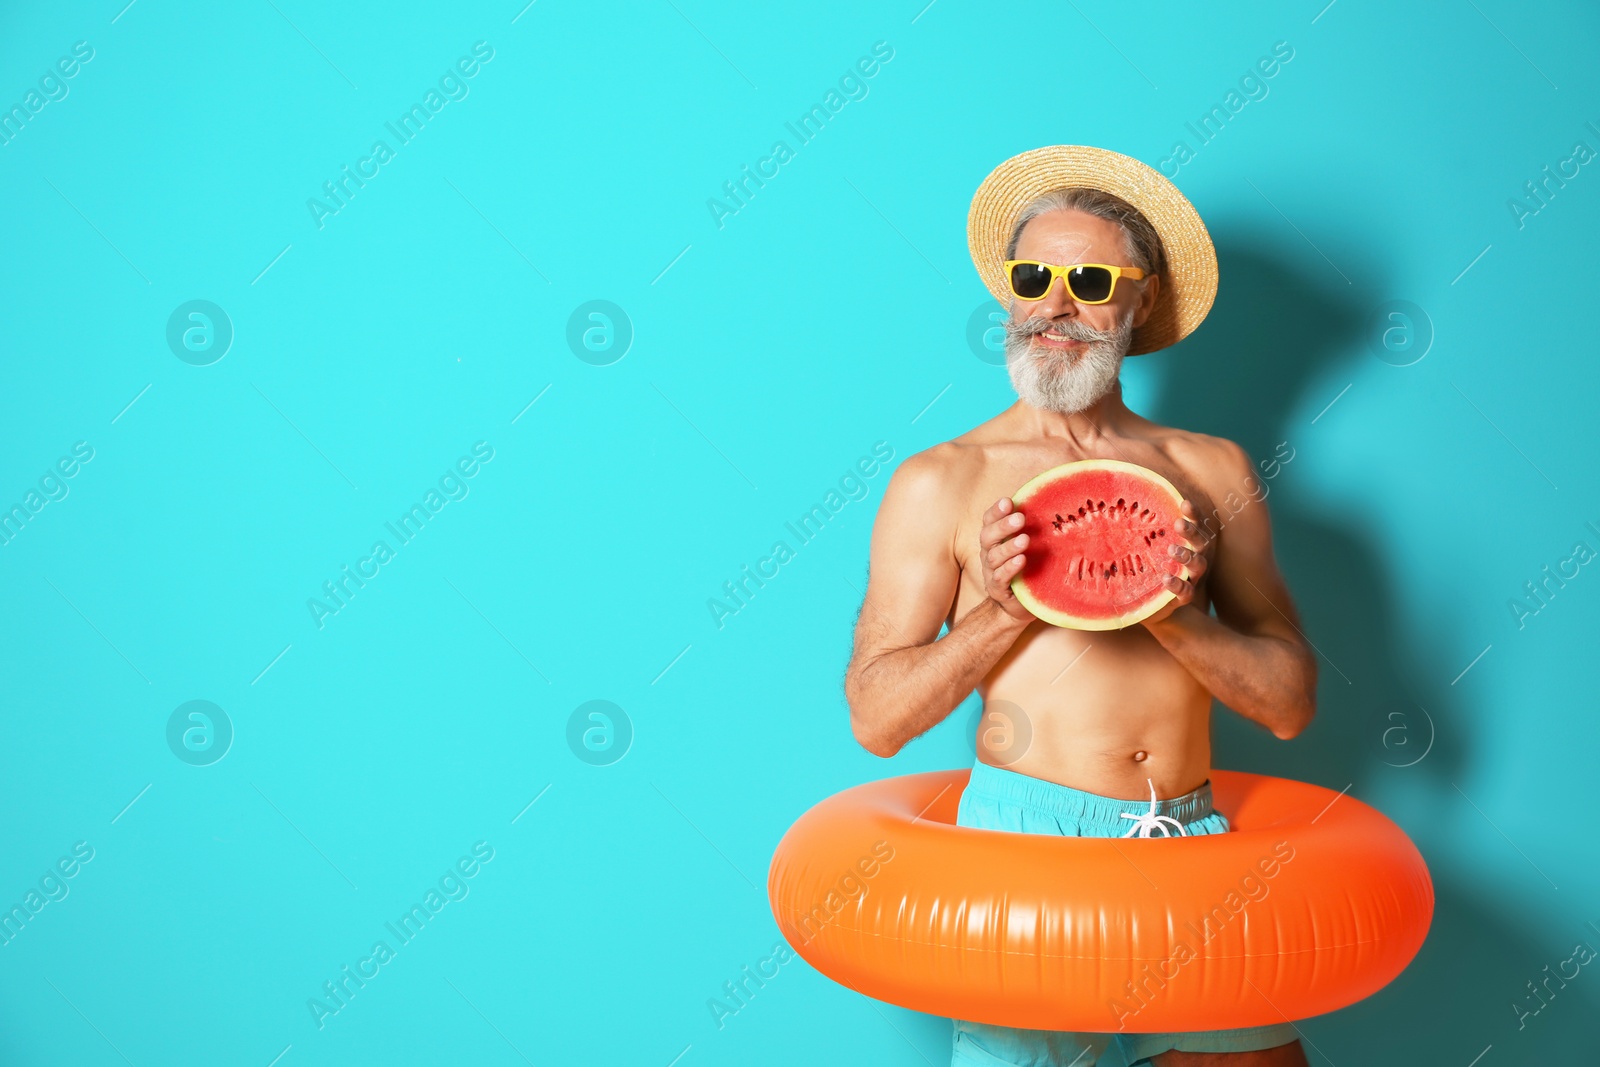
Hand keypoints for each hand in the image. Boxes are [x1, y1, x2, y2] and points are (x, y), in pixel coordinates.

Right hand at [978, 497, 1035, 622]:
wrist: (1018, 603)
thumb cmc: (1025, 567)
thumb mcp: (1027, 545)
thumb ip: (1030, 527)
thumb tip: (1050, 502)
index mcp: (994, 539)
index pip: (989, 521)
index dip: (996, 511)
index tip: (1008, 501)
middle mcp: (988, 553)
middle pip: (988, 536)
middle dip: (1003, 526)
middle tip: (1020, 518)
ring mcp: (990, 571)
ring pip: (994, 557)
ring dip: (1009, 547)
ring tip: (1024, 540)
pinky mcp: (997, 588)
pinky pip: (1000, 577)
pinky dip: (1010, 568)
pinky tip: (1021, 560)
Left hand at [1142, 500, 1210, 626]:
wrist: (1155, 605)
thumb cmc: (1149, 568)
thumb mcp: (1145, 549)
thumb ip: (1140, 533)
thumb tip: (1119, 505)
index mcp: (1187, 544)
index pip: (1195, 525)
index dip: (1193, 514)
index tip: (1184, 502)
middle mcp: (1194, 559)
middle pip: (1201, 543)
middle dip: (1191, 532)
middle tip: (1178, 524)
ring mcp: (1191, 578)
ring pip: (1199, 565)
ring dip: (1187, 555)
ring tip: (1171, 549)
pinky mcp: (1184, 597)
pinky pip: (1187, 591)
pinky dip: (1178, 584)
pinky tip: (1165, 578)